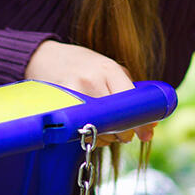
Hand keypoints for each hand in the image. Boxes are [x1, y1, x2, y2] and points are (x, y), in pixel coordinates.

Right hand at [25, 40, 156, 144]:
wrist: (43, 57)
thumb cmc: (82, 67)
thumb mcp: (109, 71)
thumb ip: (131, 94)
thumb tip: (151, 127)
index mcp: (109, 69)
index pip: (132, 102)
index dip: (140, 123)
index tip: (144, 135)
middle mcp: (93, 79)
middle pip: (116, 119)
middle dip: (123, 133)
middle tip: (121, 132)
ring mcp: (74, 91)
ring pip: (99, 128)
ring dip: (106, 137)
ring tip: (101, 127)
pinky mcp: (59, 103)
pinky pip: (81, 130)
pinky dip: (88, 135)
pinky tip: (87, 127)